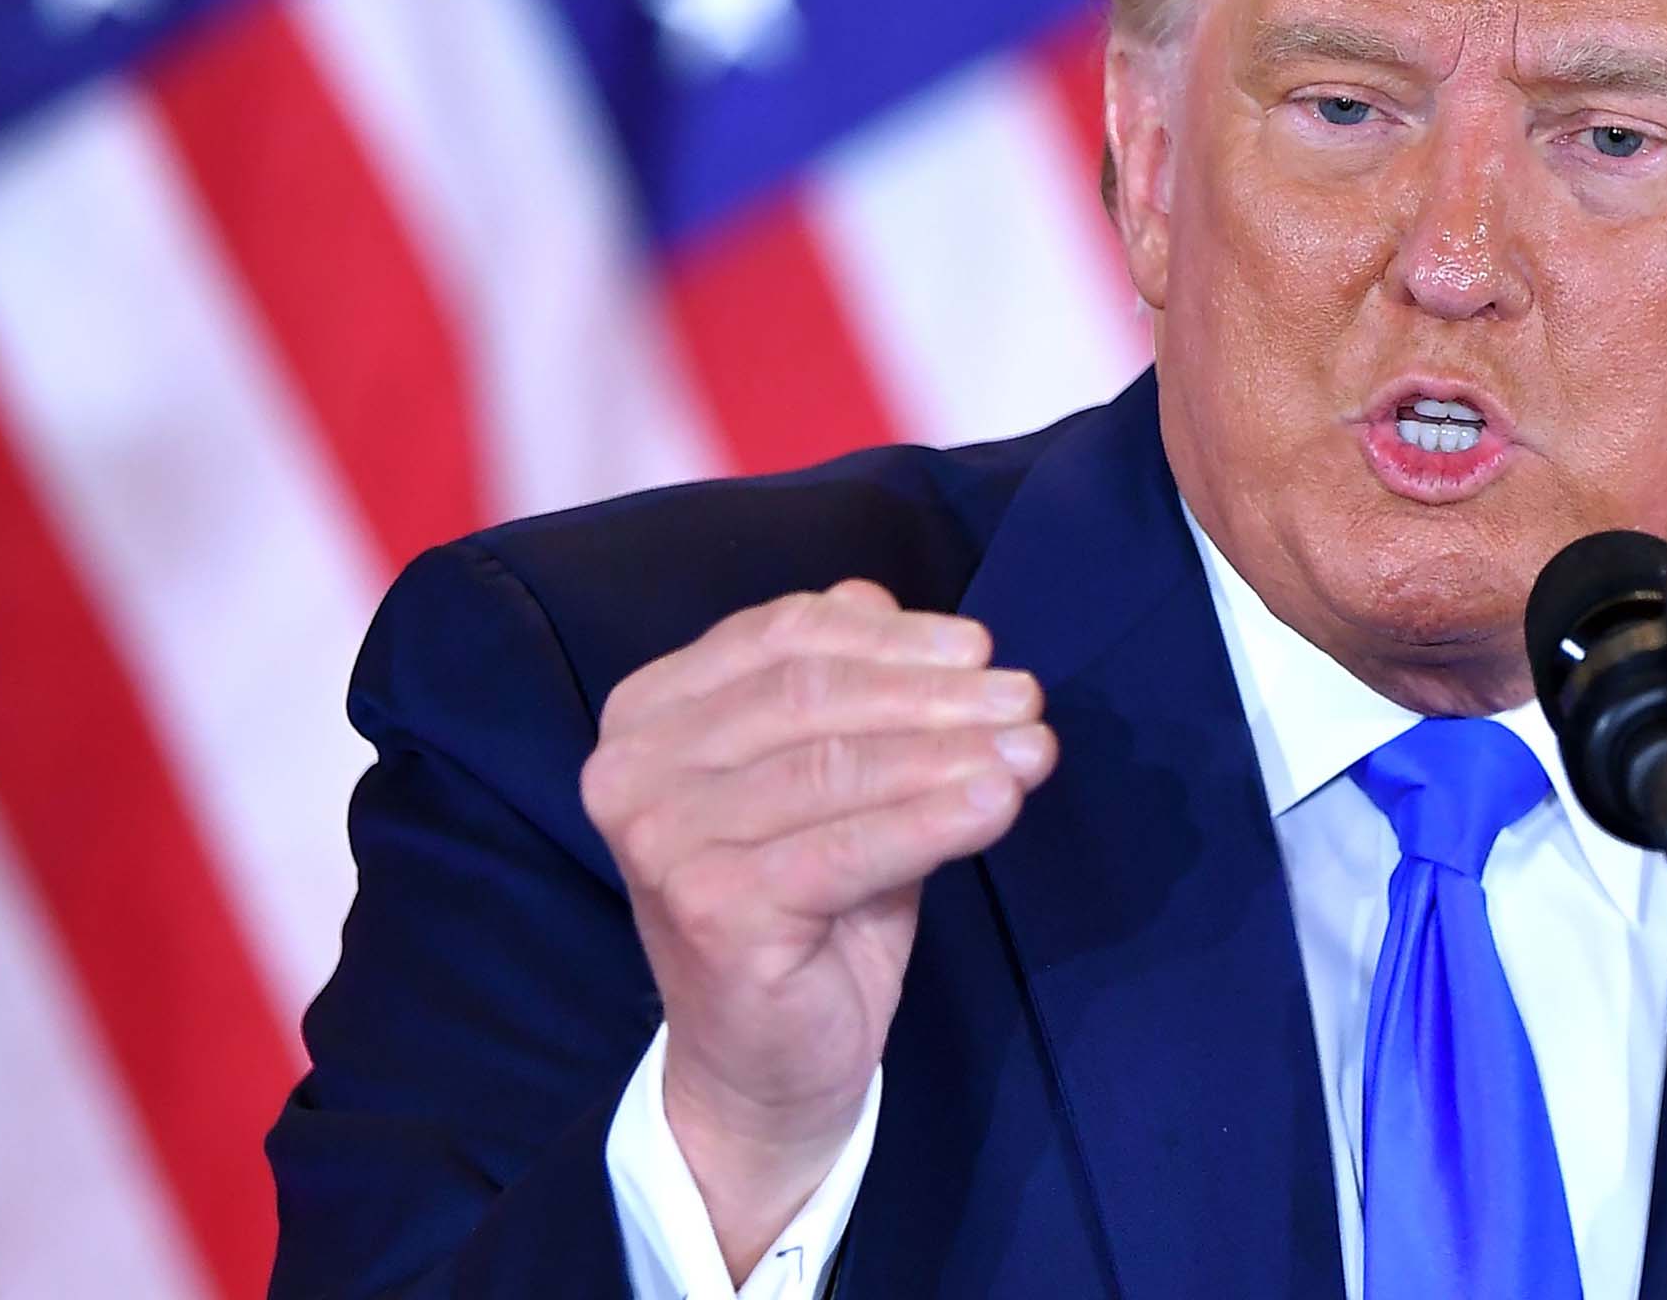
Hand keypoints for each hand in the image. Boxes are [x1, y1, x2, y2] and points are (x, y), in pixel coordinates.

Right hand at [580, 580, 1055, 1277]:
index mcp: (648, 714)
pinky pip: (847, 846)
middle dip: (935, 692)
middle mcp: (631, 769)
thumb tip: (880, 599)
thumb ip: (841, 693)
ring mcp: (663, 841)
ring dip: (952, 751)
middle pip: (811, 696)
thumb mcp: (825, 781)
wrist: (762, 1068)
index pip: (781, 638)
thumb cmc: (803, 907)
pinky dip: (934, 819)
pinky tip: (999, 805)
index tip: (981, 648)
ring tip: (1034, 748)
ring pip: (835, 766)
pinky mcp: (710, 907)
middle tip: (1027, 699)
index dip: (892, 636)